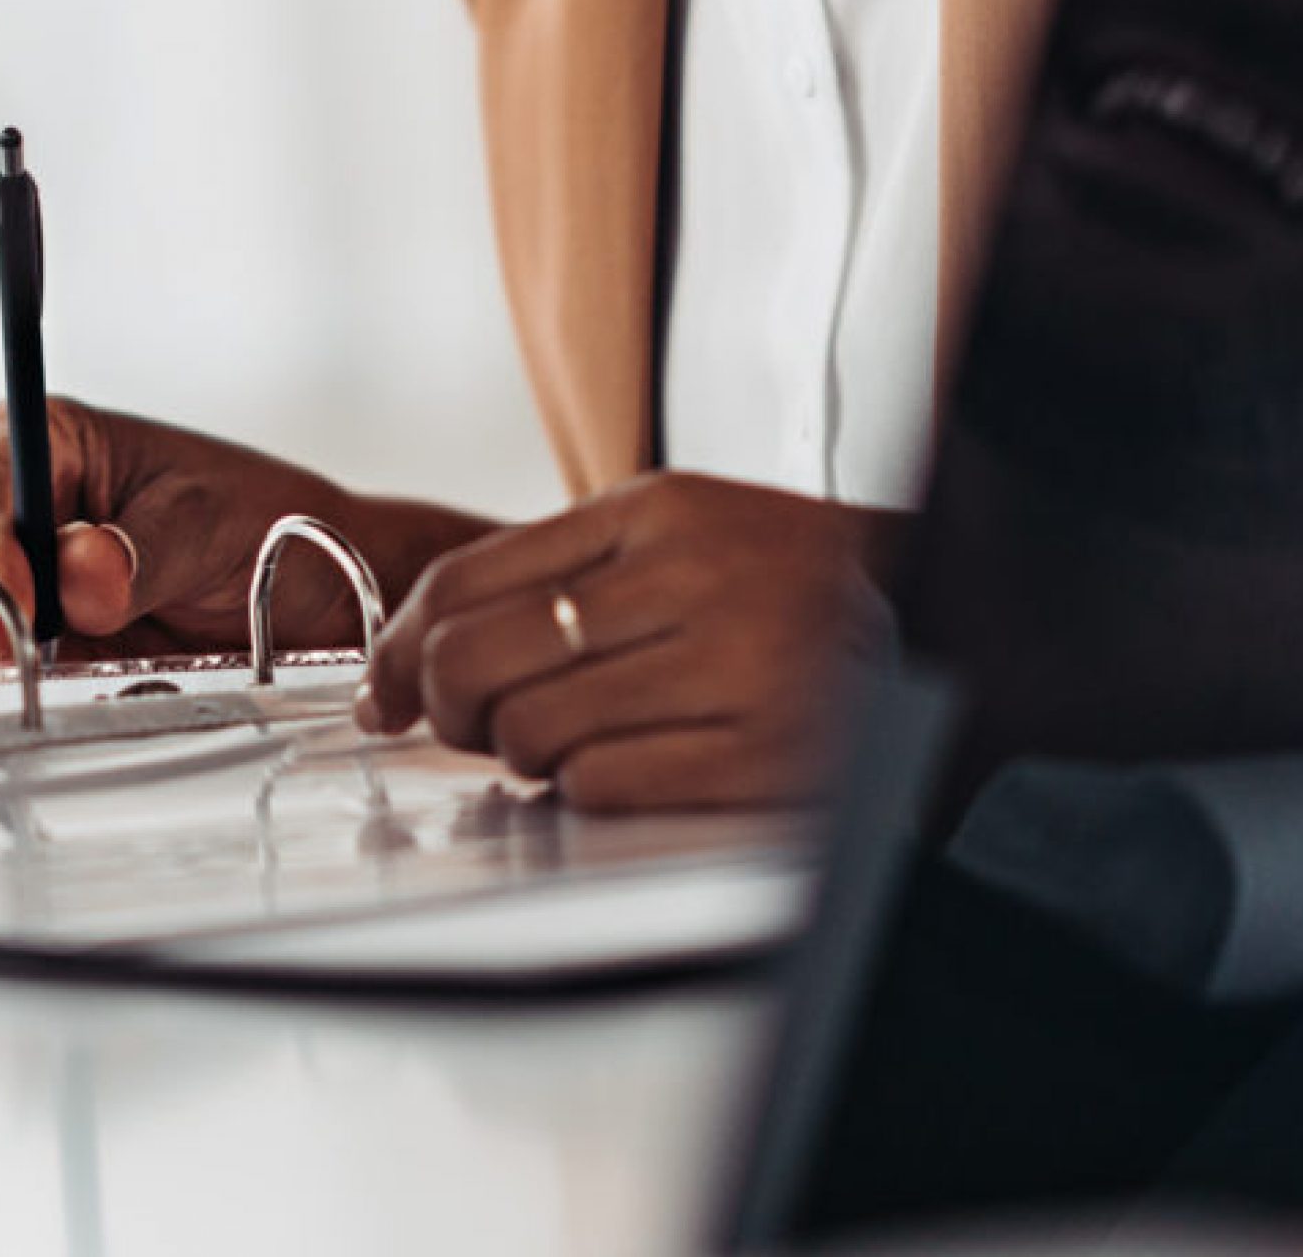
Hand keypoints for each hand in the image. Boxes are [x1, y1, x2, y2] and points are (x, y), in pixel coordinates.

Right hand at [0, 396, 473, 664]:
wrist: (316, 589)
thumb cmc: (265, 521)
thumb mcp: (207, 522)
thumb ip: (142, 551)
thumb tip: (81, 573)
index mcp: (48, 440)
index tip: (9, 608)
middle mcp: (22, 510)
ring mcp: (29, 586)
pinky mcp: (45, 652)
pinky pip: (8, 682)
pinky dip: (14, 704)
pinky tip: (27, 719)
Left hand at [357, 472, 892, 811]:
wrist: (919, 611)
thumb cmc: (770, 577)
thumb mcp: (669, 529)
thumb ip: (550, 569)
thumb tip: (413, 653)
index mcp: (656, 513)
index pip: (469, 577)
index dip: (400, 644)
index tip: (383, 686)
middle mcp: (693, 581)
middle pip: (480, 659)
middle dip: (444, 708)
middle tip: (461, 725)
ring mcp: (733, 670)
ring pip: (533, 734)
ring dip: (520, 755)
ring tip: (558, 741)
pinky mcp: (762, 757)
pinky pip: (602, 789)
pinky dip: (584, 789)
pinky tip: (614, 765)